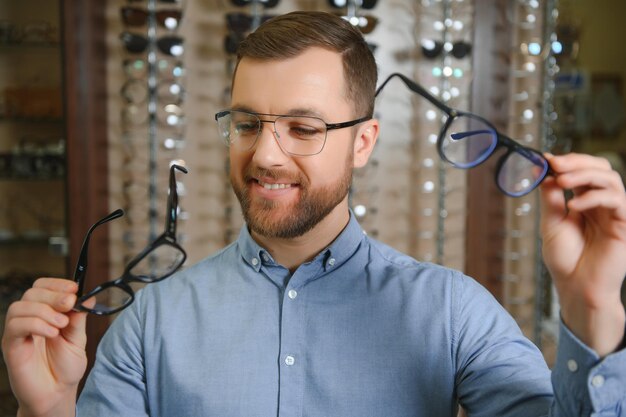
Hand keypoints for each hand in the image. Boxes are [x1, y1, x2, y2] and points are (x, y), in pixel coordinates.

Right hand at [1, 278, 87, 416]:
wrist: (56, 393)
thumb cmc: (65, 367)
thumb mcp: (77, 339)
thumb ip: (79, 318)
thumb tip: (88, 296)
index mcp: (45, 313)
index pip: (42, 286)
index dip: (57, 283)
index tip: (74, 288)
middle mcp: (29, 319)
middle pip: (31, 292)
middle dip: (53, 295)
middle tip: (69, 303)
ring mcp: (18, 332)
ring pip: (20, 306)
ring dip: (44, 310)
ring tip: (61, 325)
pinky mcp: (10, 346)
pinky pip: (15, 326)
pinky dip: (35, 324)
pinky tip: (51, 333)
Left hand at [540, 153, 625, 356]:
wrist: (576, 287)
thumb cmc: (565, 259)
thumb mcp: (551, 222)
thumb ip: (551, 197)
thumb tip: (544, 169)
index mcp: (584, 201)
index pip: (583, 170)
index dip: (568, 161)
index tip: (546, 158)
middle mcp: (602, 204)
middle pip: (601, 168)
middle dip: (577, 162)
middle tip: (555, 164)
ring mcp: (614, 213)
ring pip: (611, 179)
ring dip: (584, 175)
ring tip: (561, 182)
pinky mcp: (623, 225)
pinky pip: (616, 201)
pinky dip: (593, 197)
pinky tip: (573, 206)